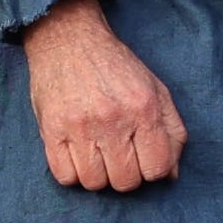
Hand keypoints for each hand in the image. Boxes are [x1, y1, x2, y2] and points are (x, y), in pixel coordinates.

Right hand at [19, 0, 186, 194]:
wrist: (69, 40)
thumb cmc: (115, 67)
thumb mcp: (155, 89)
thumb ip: (172, 132)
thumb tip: (171, 175)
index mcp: (144, 108)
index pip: (157, 168)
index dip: (153, 169)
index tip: (142, 157)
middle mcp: (112, 119)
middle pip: (126, 182)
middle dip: (125, 173)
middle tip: (118, 153)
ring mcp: (79, 126)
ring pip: (94, 183)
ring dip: (98, 174)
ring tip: (96, 152)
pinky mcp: (51, 130)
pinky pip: (65, 176)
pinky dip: (72, 172)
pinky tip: (77, 153)